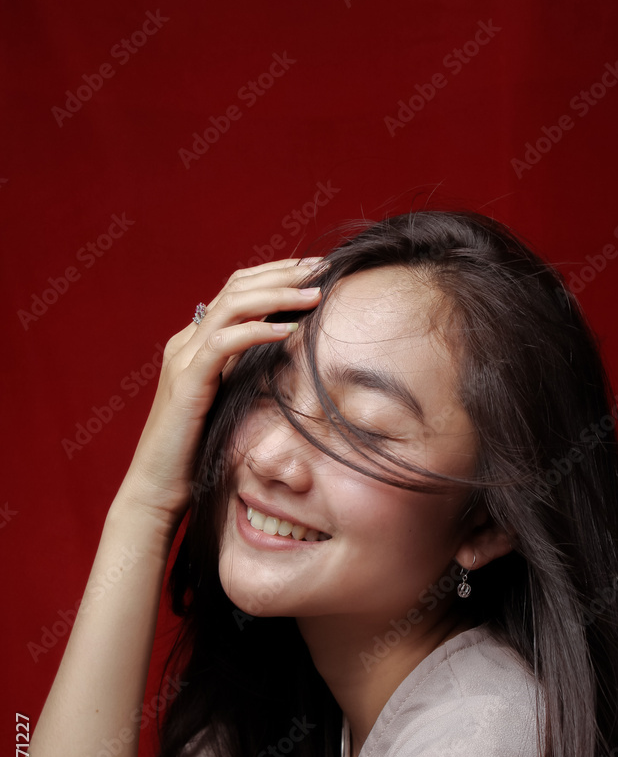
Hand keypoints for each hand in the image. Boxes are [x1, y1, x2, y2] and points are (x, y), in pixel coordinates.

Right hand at [116, 259, 323, 523]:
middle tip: (321, 268)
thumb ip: (246, 377)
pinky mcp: (186, 383)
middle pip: (236, 287)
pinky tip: (289, 329)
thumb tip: (287, 362)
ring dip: (277, 294)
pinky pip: (225, 343)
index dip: (276, 276)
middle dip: (282, 273)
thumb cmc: (197, 454)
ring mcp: (183, 360)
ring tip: (314, 293)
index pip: (238, 292)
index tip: (315, 272)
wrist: (157, 489)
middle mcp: (187, 343)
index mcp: (196, 344)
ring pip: (232, 306)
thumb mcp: (229, 405)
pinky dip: (258, 331)